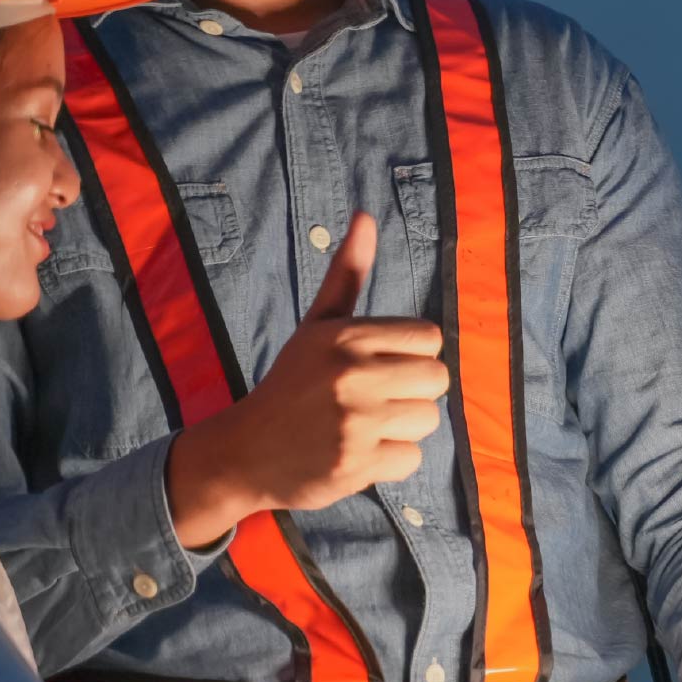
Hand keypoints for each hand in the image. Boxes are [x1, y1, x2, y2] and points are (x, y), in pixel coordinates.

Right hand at [166, 215, 446, 543]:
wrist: (244, 451)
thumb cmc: (292, 383)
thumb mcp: (317, 326)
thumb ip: (347, 273)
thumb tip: (366, 216)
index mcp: (347, 336)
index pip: (429, 338)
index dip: (412, 354)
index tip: (381, 366)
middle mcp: (352, 375)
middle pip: (437, 379)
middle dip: (413, 392)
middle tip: (376, 399)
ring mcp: (355, 422)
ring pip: (428, 420)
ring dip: (403, 428)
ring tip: (365, 427)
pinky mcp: (356, 465)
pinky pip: (412, 459)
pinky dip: (391, 462)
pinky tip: (358, 453)